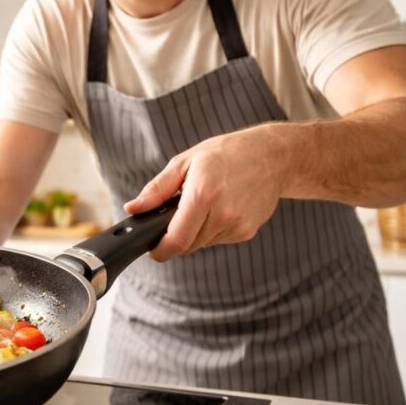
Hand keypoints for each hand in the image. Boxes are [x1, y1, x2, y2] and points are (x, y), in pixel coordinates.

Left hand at [123, 125, 288, 261]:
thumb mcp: (184, 163)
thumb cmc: (226, 154)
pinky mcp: (247, 232)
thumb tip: (133, 209)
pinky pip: (218, 239)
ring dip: (194, 232)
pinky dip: (211, 230)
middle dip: (174, 237)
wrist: (272, 156)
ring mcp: (238, 225)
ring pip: (202, 243)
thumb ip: (156, 190)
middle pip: (187, 245)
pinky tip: (219, 208)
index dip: (159, 250)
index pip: (176, 240)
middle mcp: (223, 214)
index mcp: (203, 195)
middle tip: (175, 215)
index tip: (151, 249)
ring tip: (203, 204)